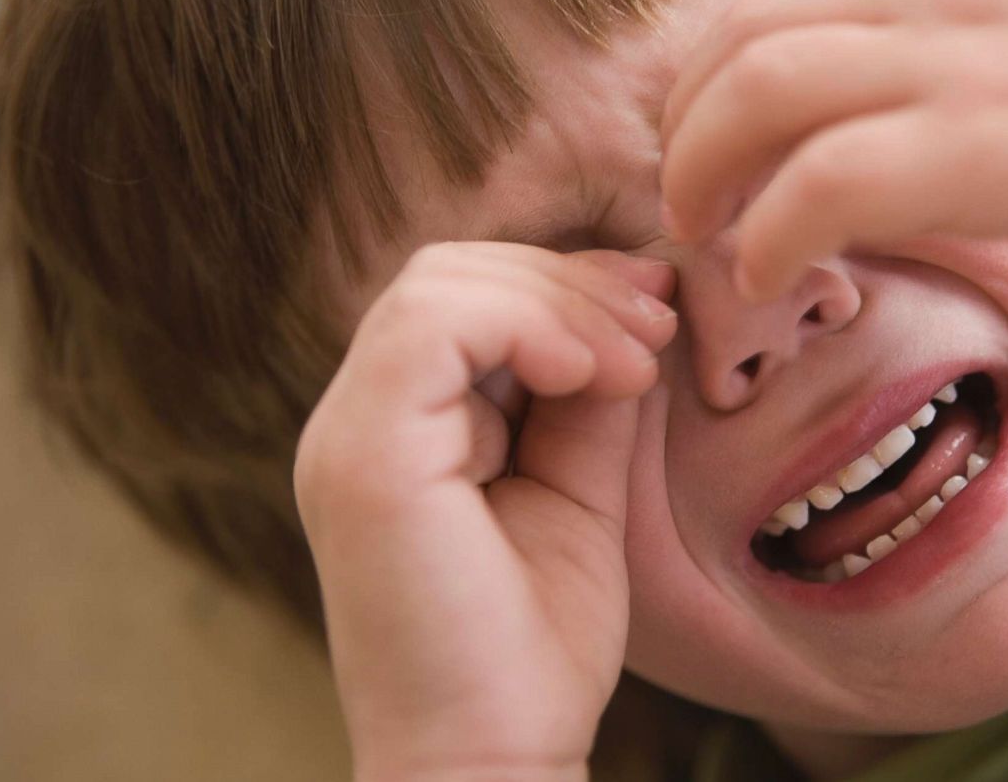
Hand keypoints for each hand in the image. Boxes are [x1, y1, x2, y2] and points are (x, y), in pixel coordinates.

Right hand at [293, 244, 676, 780]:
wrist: (493, 760)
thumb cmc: (536, 648)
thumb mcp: (582, 490)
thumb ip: (592, 397)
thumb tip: (638, 303)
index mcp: (402, 427)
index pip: (467, 296)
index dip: (566, 286)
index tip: (658, 315)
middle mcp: (358, 421)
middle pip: (451, 274)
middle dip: (570, 283)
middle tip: (658, 328)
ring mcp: (349, 437)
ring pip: (438, 285)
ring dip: (560, 304)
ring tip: (635, 362)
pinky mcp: (363, 460)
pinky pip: (432, 327)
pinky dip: (526, 325)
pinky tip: (592, 373)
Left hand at [659, 0, 1007, 298]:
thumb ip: (990, 87)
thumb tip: (930, 155)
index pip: (787, 6)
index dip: (719, 83)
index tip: (715, 156)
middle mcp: (945, 1)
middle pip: (740, 36)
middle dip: (680, 124)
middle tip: (684, 205)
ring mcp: (966, 67)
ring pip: (756, 91)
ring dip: (698, 174)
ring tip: (705, 245)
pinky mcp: (994, 150)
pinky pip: (824, 181)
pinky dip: (768, 235)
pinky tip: (774, 279)